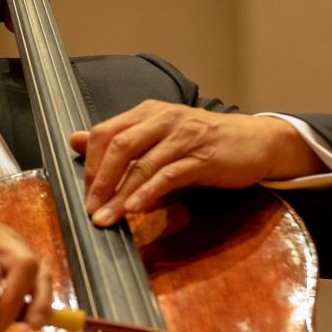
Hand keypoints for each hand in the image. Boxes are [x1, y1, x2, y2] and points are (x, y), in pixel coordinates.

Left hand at [68, 101, 325, 226]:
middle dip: (99, 180)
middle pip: (118, 145)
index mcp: (147, 112)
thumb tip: (74, 140)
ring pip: (141, 163)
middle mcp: (163, 118)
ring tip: (106, 218)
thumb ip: (119, 140)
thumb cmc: (204, 143)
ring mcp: (183, 136)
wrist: (256, 142)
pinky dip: (149, 193)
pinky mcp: (202, 156)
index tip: (82, 192)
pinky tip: (136, 210)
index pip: (105, 132)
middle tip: (89, 208)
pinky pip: (169, 174)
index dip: (89, 163)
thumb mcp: (158, 138)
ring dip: (119, 194)